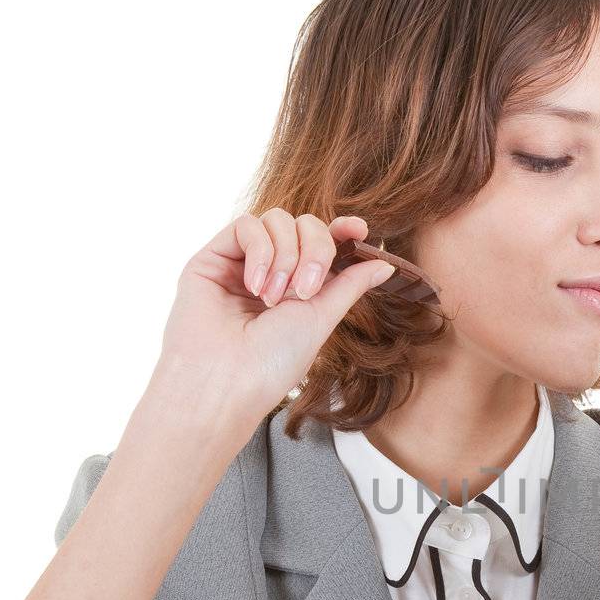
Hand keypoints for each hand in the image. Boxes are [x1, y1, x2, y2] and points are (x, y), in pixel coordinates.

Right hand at [157, 208, 398, 425]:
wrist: (227, 380)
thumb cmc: (273, 361)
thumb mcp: (322, 317)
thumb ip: (350, 284)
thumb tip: (385, 263)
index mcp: (299, 287)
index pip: (323, 243)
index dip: (343, 231)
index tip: (359, 230)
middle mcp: (272, 271)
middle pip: (305, 225)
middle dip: (315, 251)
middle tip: (305, 290)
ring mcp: (242, 262)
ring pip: (277, 220)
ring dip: (285, 257)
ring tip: (273, 298)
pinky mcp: (213, 257)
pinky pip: (246, 225)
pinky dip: (260, 252)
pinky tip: (254, 286)